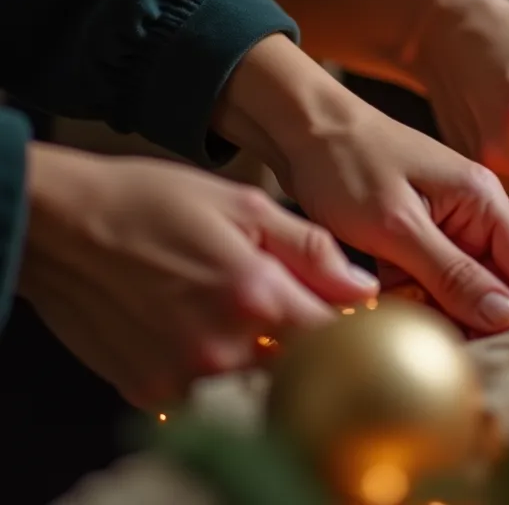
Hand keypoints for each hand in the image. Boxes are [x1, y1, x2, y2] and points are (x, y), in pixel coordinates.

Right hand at [18, 144, 377, 407]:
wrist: (58, 226)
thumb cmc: (152, 203)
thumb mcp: (244, 206)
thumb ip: (310, 251)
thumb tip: (363, 289)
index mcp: (256, 295)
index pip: (336, 337)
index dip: (350, 326)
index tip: (350, 314)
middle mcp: (223, 347)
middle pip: (298, 365)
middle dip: (303, 341)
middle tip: (284, 306)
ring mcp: (185, 376)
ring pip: (254, 382)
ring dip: (258, 356)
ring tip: (230, 310)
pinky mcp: (152, 393)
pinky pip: (206, 393)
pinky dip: (213, 370)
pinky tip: (195, 329)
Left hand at [212, 35, 508, 333]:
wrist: (298, 132)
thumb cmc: (346, 165)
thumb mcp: (397, 226)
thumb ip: (452, 273)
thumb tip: (507, 317)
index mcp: (483, 201)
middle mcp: (474, 217)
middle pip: (503, 283)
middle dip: (495, 327)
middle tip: (481, 368)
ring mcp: (446, 231)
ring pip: (466, 291)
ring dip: (456, 322)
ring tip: (442, 355)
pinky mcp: (417, 244)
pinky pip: (434, 286)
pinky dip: (424, 308)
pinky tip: (409, 331)